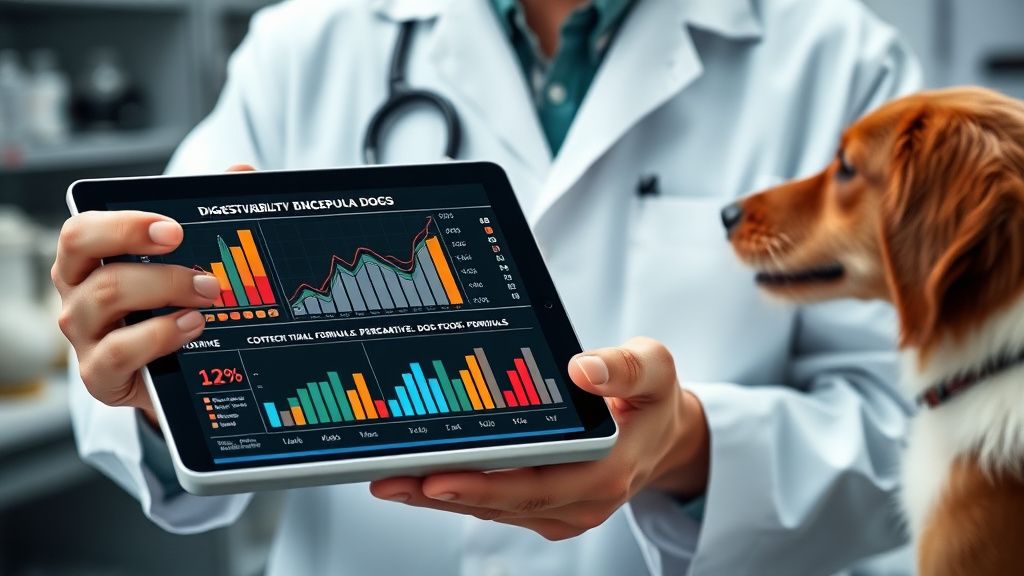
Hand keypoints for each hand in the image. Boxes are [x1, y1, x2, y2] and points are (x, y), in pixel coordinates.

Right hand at [54, 164, 254, 423]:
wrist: (177, 373)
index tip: (173, 229)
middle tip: (207, 275)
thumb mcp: (190, 262)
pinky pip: (116, 352)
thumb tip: (240, 171)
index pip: (83, 230)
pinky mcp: (100, 374)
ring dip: (166, 292)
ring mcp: (86, 334)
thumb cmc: (174, 306)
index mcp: (90, 258)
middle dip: (152, 259)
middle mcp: (78, 292)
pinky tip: (193, 326)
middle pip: (87, 258)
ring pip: (105, 298)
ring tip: (209, 297)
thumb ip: (211, 215)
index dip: (124, 224)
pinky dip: (159, 335)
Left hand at [369, 337, 710, 540]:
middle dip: (440, 492)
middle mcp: (581, 502)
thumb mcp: (653, 369)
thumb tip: (582, 368)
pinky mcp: (544, 509)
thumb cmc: (652, 397)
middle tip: (389, 478)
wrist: (662, 433)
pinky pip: (494, 504)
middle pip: (501, 503)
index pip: (535, 485)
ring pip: (491, 508)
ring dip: (437, 496)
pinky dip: (455, 492)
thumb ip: (624, 367)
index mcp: (606, 471)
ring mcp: (561, 511)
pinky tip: (418, 477)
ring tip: (388, 478)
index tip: (437, 475)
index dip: (484, 484)